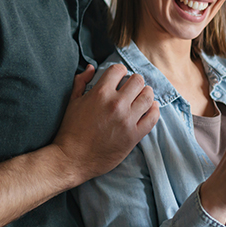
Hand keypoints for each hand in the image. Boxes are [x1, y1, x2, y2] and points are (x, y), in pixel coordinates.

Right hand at [52, 64, 159, 184]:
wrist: (73, 159)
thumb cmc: (71, 130)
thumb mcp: (72, 102)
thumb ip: (81, 81)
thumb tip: (91, 67)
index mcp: (100, 93)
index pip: (119, 70)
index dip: (120, 71)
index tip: (120, 77)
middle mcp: (116, 104)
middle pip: (137, 81)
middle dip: (134, 82)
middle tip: (132, 88)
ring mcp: (127, 120)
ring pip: (148, 97)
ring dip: (146, 94)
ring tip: (142, 97)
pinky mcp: (134, 135)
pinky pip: (152, 117)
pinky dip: (154, 110)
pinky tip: (150, 108)